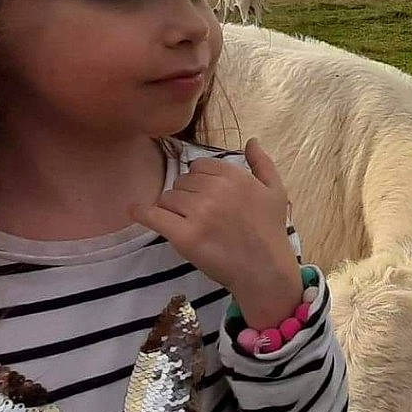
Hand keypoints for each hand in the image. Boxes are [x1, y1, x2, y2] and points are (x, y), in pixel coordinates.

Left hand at [131, 139, 302, 326]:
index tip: (205, 196)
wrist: (265, 271)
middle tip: (199, 215)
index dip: (199, 181)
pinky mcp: (185, 236)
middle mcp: (215, 190)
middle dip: (186, 195)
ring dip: (172, 209)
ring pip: (168, 198)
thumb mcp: (276, 191)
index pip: (198, 166)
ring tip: (186, 224)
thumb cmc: (271, 232)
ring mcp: (199, 213)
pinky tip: (136, 211)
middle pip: (182, 181)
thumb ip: (263, 163)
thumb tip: (251, 140)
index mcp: (234, 176)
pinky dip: (142, 213)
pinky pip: (154, 216)